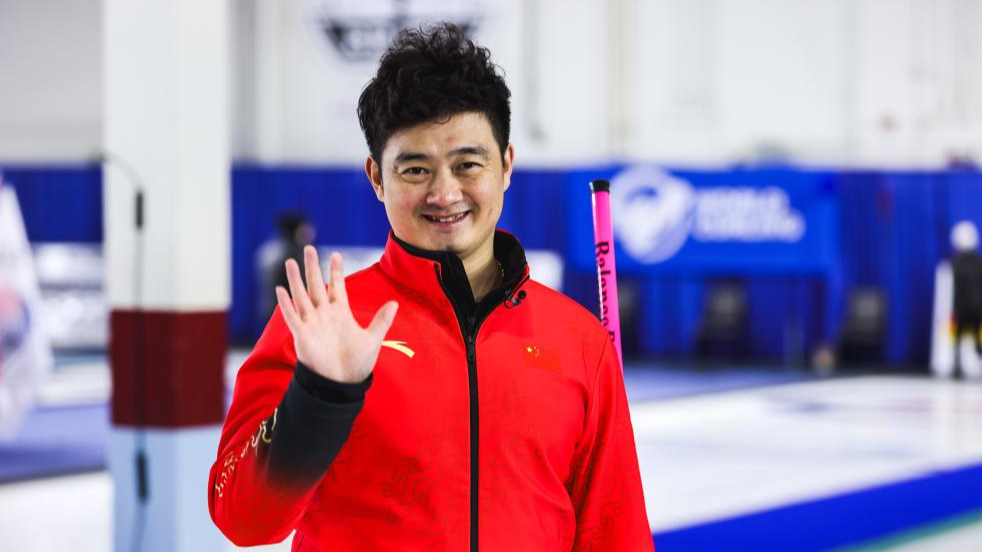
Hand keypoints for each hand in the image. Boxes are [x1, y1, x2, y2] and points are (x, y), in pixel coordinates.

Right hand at [275, 246, 398, 383]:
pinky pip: (293, 317)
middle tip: (308, 248)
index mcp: (340, 312)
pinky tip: (280, 289)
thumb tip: (394, 303)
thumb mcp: (373, 338)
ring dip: (296, 279)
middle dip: (313, 267)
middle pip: (316, 285)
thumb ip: (381, 320)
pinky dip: (286, 304)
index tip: (336, 254)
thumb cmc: (357, 363)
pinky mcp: (302, 334)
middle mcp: (324, 314)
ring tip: (290, 261)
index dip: (336, 271)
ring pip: (302, 296)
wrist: (342, 383)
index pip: (337, 286)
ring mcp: (312, 323)